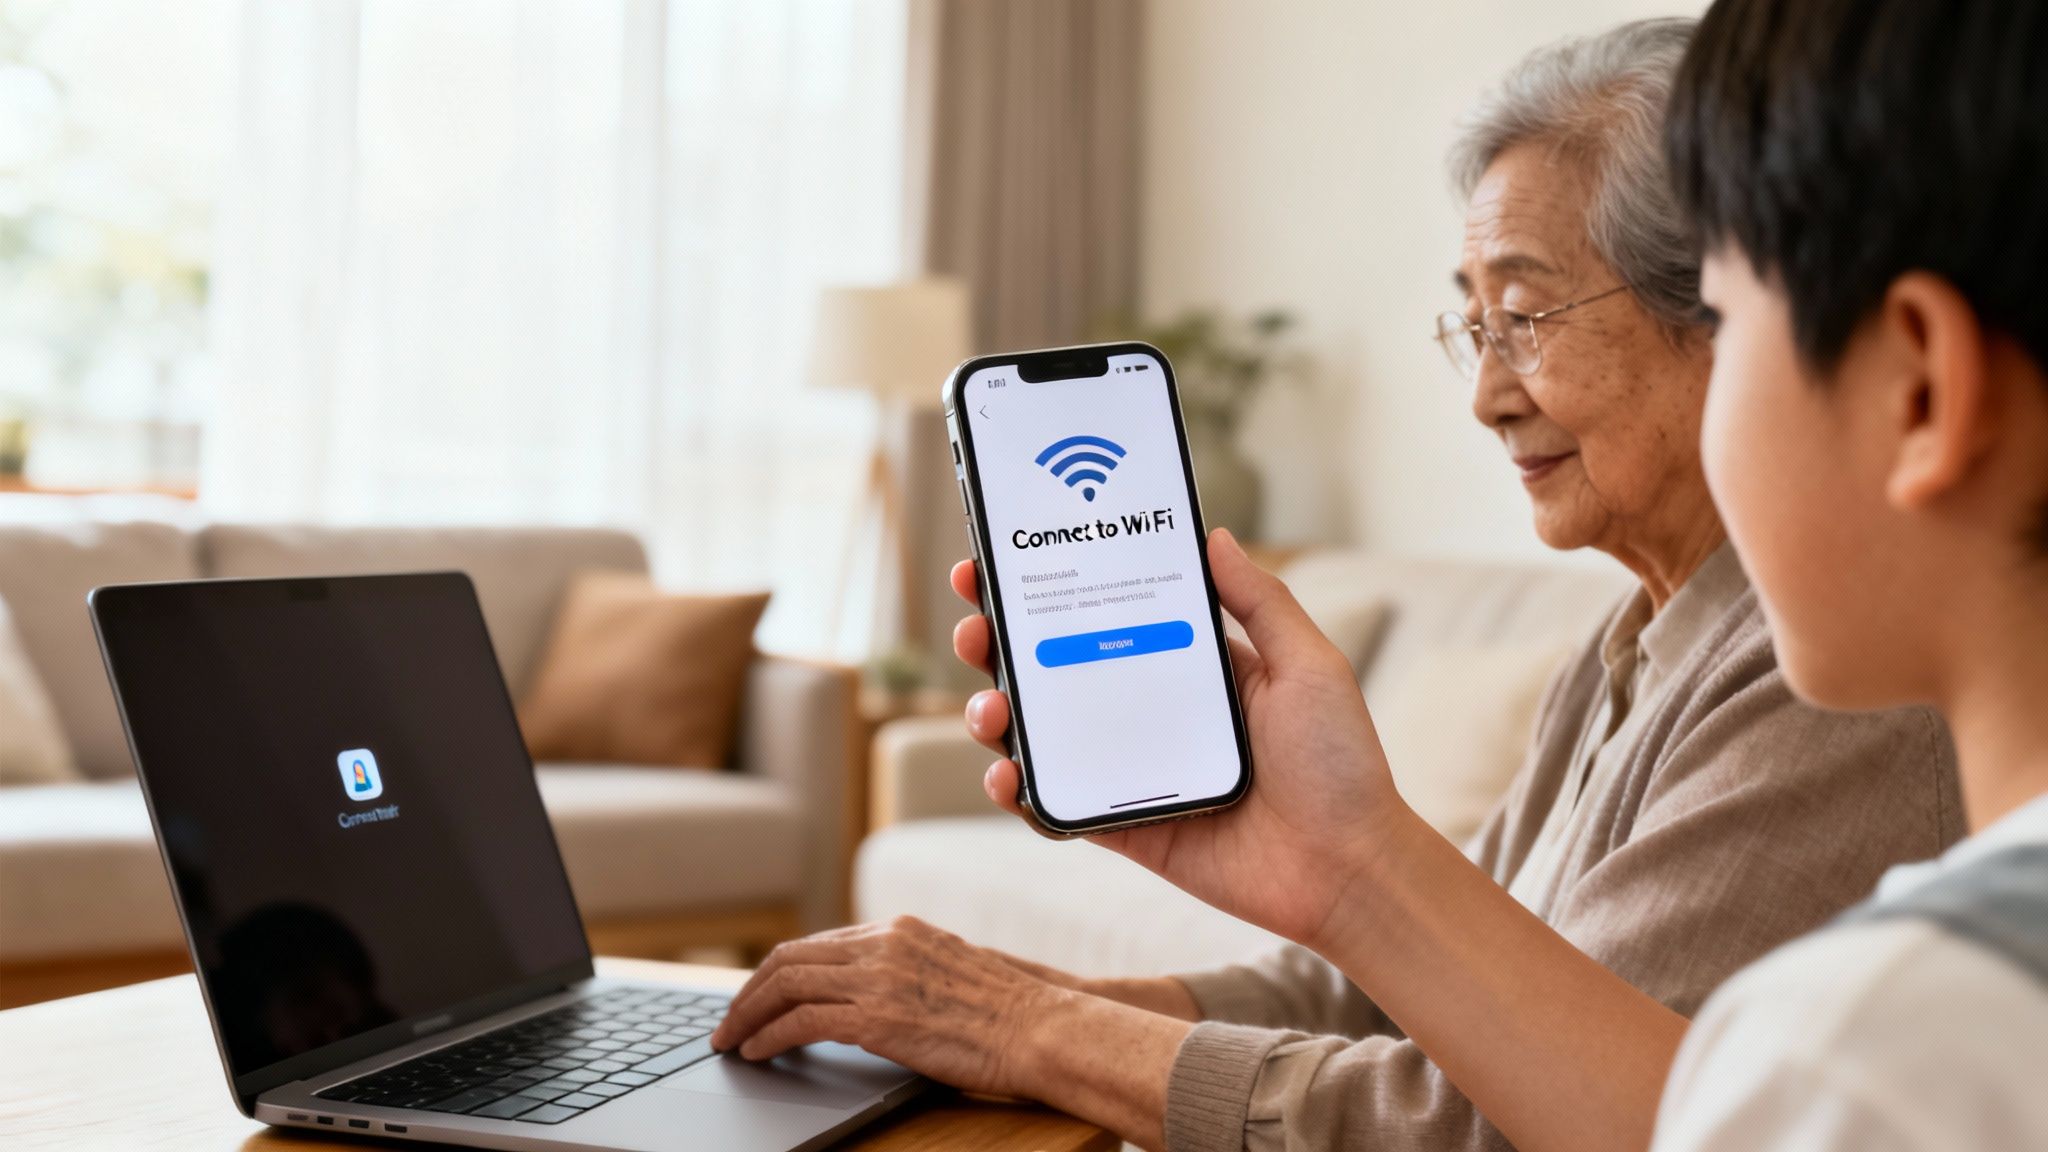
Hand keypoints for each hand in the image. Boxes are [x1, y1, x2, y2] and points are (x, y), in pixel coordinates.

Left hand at [709, 916, 1063, 1097]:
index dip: (780, 972)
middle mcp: (884, 944)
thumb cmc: (1005, 1011)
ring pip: (786, 986)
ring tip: (731, 1040)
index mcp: (900, 929)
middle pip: (790, 958)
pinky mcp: (878, 1018)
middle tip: (729, 1020)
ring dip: (748, 1015)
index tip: (760, 996)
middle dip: (750, 991)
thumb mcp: (948, 970)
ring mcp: (880, 978)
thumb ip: (905, 970)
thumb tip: (867, 994)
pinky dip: (770, 1037)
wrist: (1040, 1027)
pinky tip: (758, 1053)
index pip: (818, 943)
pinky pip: (803, 1022)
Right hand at [950, 528, 1418, 952]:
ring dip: (998, 717)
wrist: (1348, 869)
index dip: (1053, 588)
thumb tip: (1212, 536)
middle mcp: (1152, 711)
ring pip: (1043, 735)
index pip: (1106, 614)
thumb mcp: (1309, 667)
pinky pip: (1057, 806)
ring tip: (991, 712)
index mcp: (1190, 666)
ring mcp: (1133, 771)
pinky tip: (1008, 777)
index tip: (1000, 563)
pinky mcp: (1125, 828)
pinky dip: (1021, 792)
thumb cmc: (1341, 765)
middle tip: (976, 629)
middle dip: (1001, 645)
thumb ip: (1261, 602)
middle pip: (1055, 669)